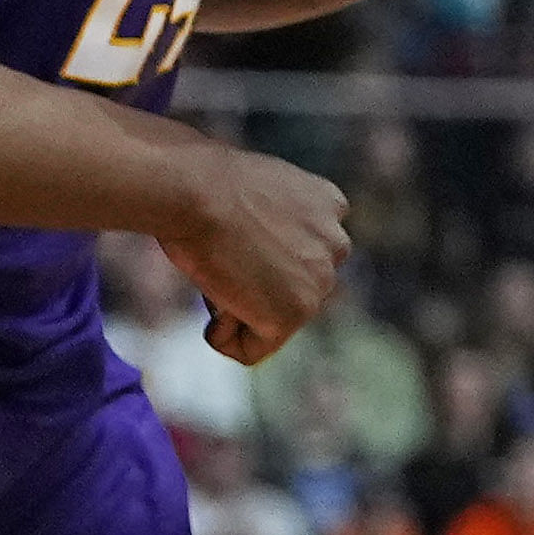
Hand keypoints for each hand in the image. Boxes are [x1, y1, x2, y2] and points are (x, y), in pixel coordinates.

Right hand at [167, 140, 354, 366]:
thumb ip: (273, 222)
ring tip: (218, 277)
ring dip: (239, 309)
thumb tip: (254, 254)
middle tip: (221, 261)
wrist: (196, 192)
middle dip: (254, 286)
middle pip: (291, 288)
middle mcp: (337, 243)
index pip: (303, 252)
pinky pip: (254, 349)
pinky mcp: (296, 312)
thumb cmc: (202, 184)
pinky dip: (224, 339)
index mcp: (329, 205)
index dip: (260, 257)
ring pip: (274, 318)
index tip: (233, 243)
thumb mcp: (257, 191)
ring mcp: (321, 281)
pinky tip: (211, 310)